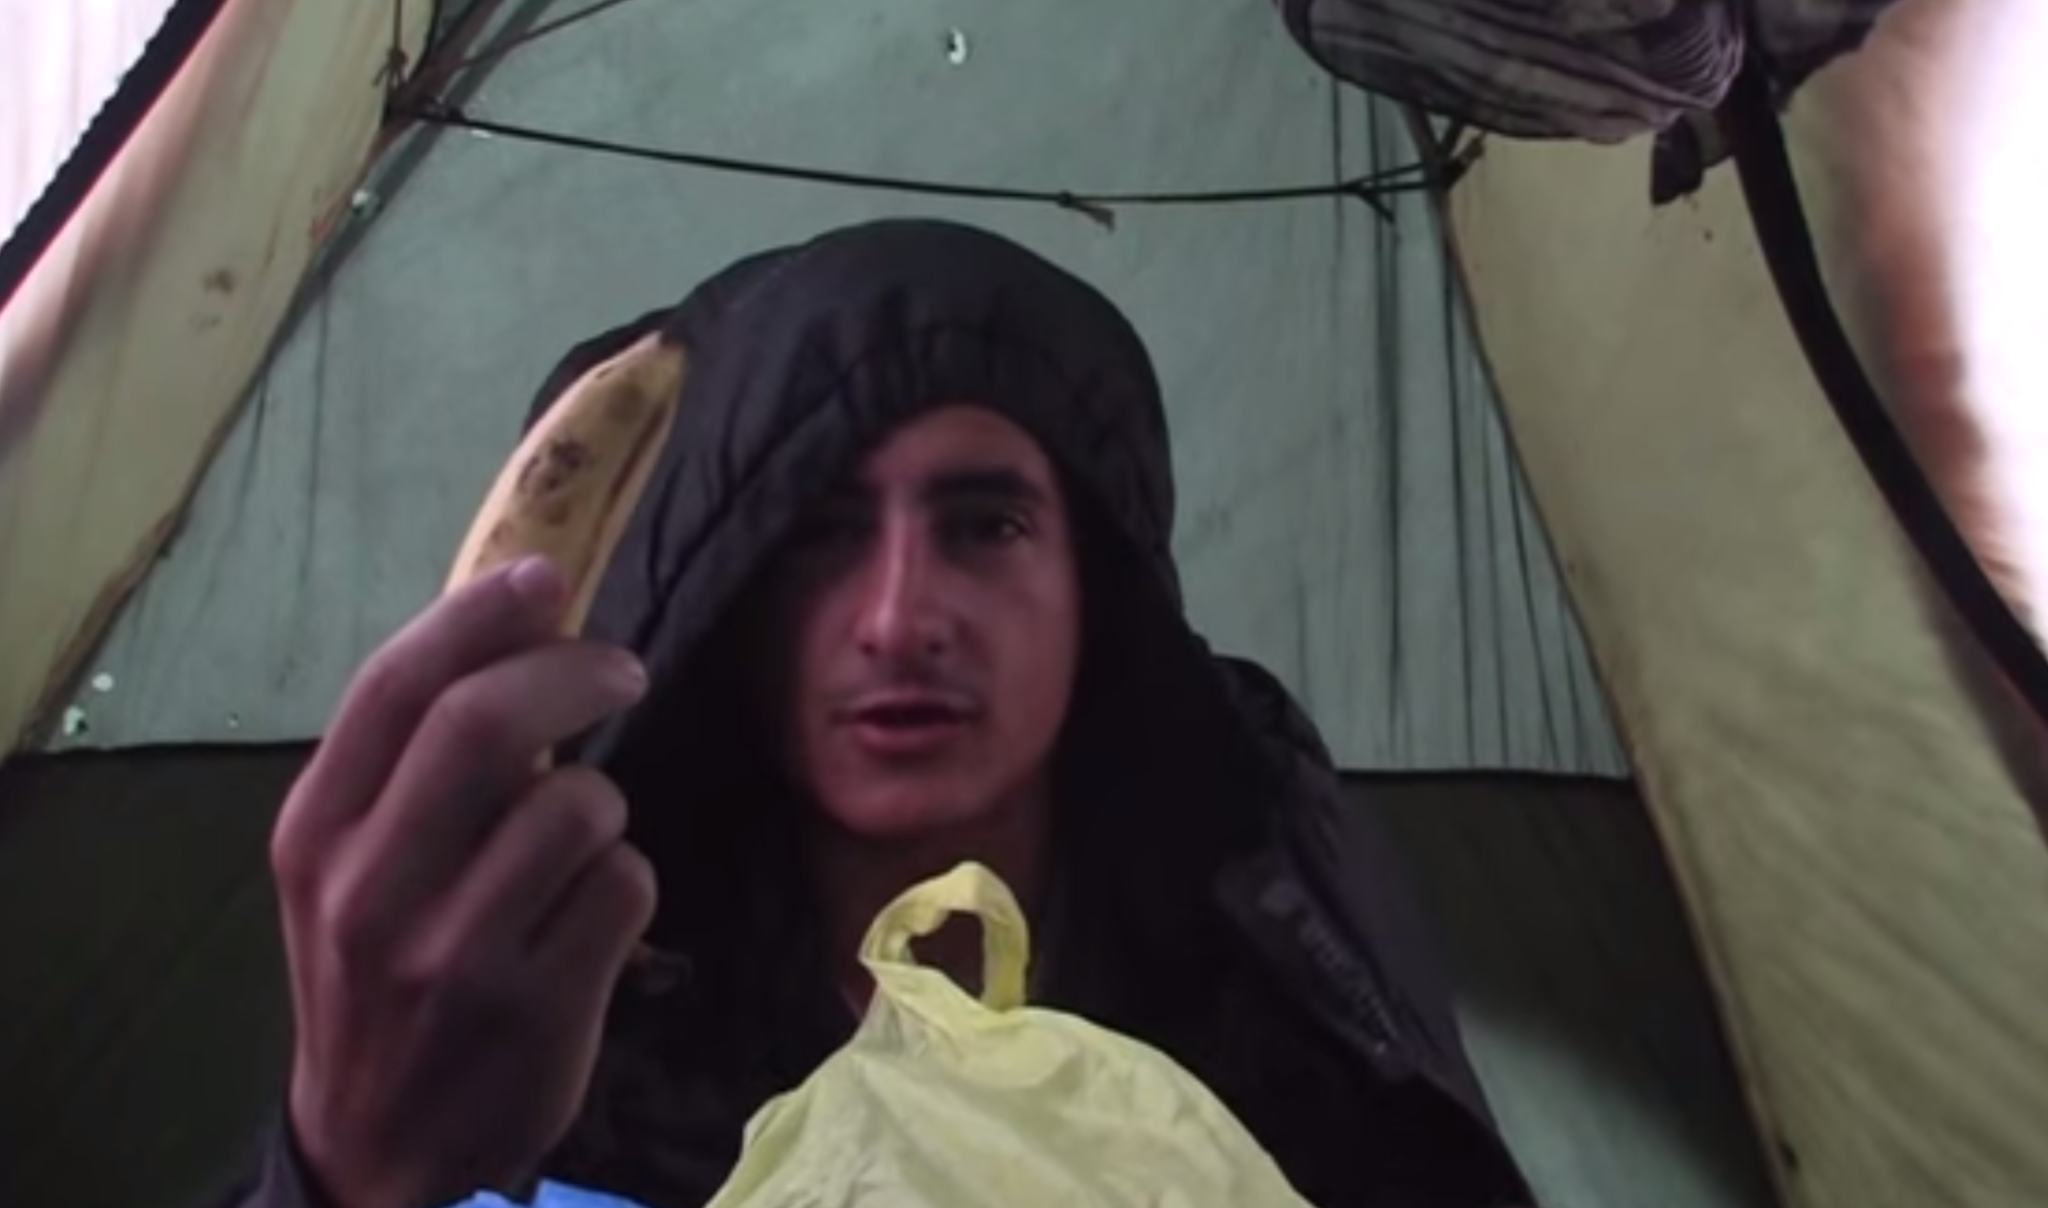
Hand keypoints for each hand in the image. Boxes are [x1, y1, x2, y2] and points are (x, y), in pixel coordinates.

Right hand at [269, 557, 655, 1207]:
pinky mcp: (537, 1003)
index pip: (394, 687)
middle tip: (619, 667)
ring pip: (580, 806)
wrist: (378, 1146)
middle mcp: (370, 889)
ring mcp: (453, 952)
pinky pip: (626, 884)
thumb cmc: (375, 977)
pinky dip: (626, 882)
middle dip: (574, 670)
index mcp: (315, 835)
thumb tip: (513, 630)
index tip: (545, 575)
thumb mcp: (348, 873)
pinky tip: (588, 919)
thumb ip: (408, 769)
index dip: (479, 614)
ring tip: (578, 843)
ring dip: (603, 803)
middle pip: (488, 723)